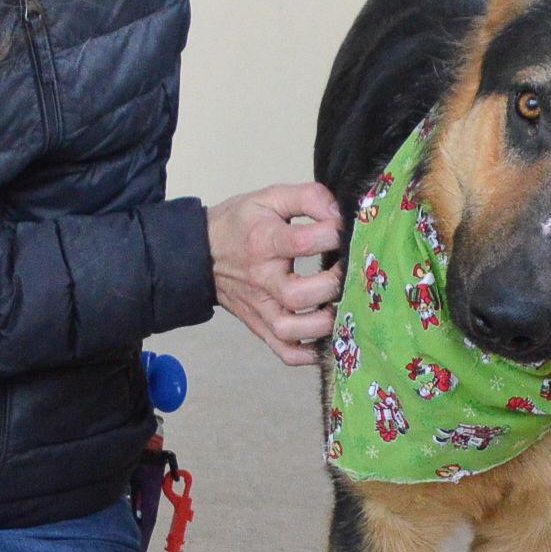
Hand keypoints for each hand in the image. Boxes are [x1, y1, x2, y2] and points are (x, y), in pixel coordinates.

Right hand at [207, 182, 343, 367]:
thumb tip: (340, 212)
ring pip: (290, 330)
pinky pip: (284, 351)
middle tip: (349, 272)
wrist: (201, 253)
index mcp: (264, 242)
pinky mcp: (261, 325)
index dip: (332, 234)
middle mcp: (261, 279)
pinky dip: (307, 354)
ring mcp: (261, 307)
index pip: (302, 242)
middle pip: (297, 295)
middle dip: (332, 285)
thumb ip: (308, 197)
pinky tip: (327, 339)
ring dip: (322, 324)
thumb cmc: (240, 225)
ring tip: (341, 306)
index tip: (347, 229)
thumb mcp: (270, 197)